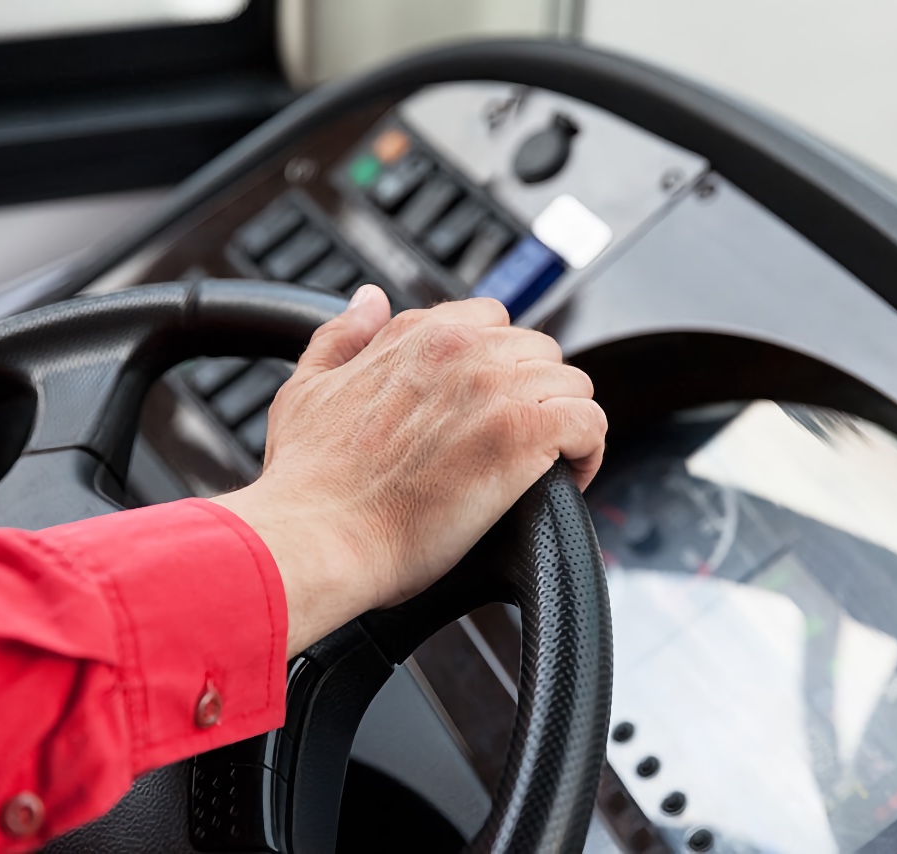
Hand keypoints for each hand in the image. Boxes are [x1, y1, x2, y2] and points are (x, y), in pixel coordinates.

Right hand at [212, 286, 606, 657]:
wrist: (317, 537)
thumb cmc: (307, 482)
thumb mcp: (306, 388)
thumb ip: (341, 336)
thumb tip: (369, 298)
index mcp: (416, 334)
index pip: (493, 321)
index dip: (500, 365)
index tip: (491, 405)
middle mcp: (461, 348)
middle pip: (540, 352)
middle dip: (536, 394)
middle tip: (519, 443)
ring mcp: (496, 388)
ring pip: (572, 385)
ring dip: (565, 422)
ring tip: (547, 464)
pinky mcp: (523, 434)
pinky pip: (590, 423)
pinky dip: (589, 450)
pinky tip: (571, 477)